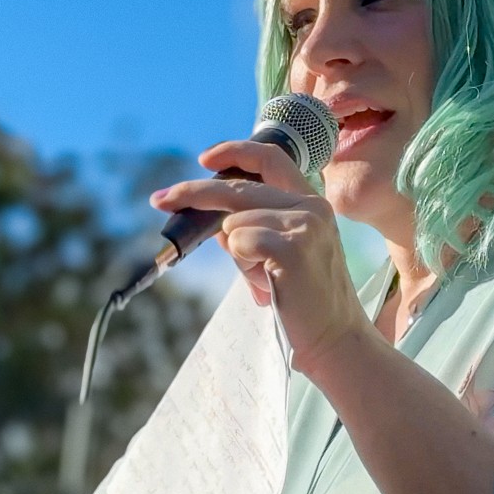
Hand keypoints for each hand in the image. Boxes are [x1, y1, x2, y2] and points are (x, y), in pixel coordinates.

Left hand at [151, 141, 373, 375]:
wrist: (333, 341)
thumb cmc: (303, 300)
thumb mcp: (279, 254)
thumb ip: (254, 229)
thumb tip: (216, 222)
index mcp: (310, 202)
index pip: (270, 158)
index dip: (235, 152)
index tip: (204, 159)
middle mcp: (311, 206)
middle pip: (237, 186)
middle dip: (192, 193)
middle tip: (159, 199)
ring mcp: (304, 224)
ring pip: (233, 222)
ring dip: (238, 255)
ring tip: (267, 280)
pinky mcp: (291, 247)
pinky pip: (239, 241)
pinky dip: (243, 264)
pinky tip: (268, 284)